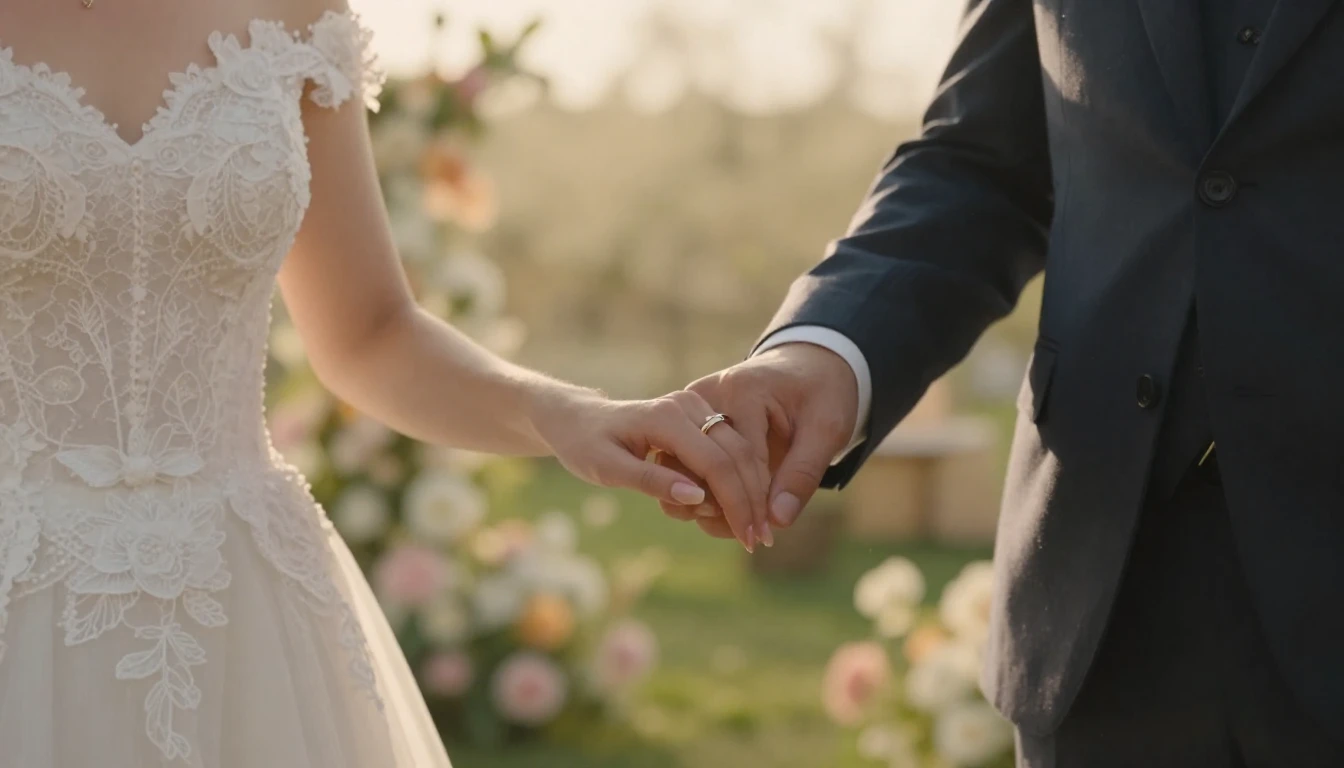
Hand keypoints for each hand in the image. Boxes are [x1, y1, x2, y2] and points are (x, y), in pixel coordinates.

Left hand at [529, 386, 769, 551]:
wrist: (579, 419)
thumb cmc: (586, 445)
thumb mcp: (607, 469)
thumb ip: (651, 481)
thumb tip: (697, 498)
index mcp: (665, 417)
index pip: (716, 463)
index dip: (736, 503)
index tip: (748, 539)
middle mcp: (687, 405)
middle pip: (738, 455)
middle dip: (752, 500)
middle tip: (761, 541)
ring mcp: (696, 407)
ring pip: (741, 451)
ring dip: (751, 491)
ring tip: (752, 529)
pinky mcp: (700, 415)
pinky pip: (730, 448)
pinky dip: (739, 479)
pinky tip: (740, 508)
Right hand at [658, 343, 857, 539]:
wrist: (806, 365)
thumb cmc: (821, 393)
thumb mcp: (828, 428)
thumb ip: (804, 472)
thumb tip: (777, 520)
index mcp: (744, 390)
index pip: (741, 459)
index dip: (754, 503)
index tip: (766, 537)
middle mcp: (708, 395)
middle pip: (706, 466)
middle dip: (730, 509)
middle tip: (755, 541)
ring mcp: (693, 407)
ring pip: (686, 469)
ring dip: (710, 505)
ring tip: (743, 530)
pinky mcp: (689, 421)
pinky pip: (687, 464)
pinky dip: (705, 492)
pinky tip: (731, 512)